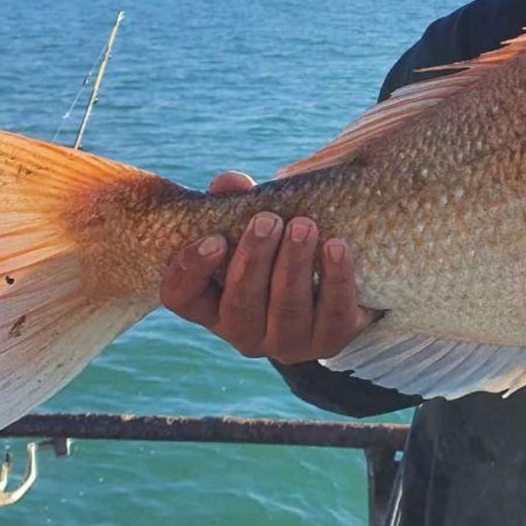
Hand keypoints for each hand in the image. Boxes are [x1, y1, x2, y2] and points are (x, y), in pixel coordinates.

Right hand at [160, 171, 375, 363]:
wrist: (344, 281)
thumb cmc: (282, 247)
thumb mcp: (257, 227)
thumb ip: (239, 204)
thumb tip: (230, 183)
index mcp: (212, 304)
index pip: (181, 297)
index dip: (191, 270)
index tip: (215, 239)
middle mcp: (244, 331)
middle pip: (240, 304)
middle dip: (254, 259)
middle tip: (268, 220)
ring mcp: (288, 342)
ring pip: (287, 310)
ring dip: (294, 265)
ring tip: (304, 225)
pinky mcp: (331, 340)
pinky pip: (333, 314)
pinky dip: (336, 279)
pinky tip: (338, 246)